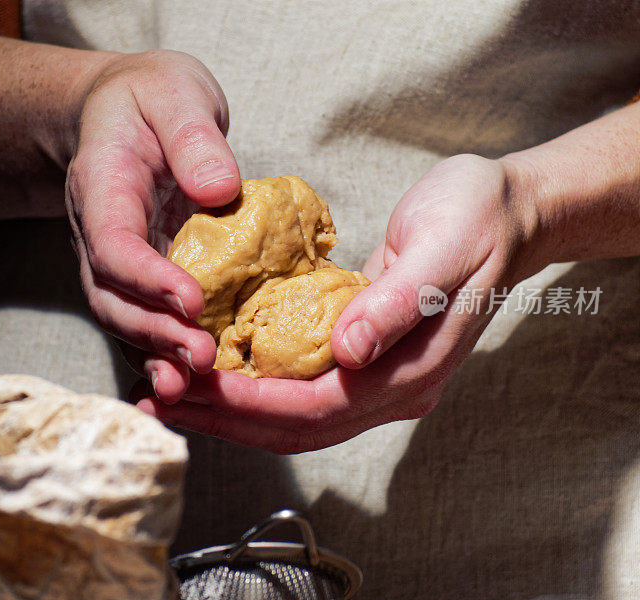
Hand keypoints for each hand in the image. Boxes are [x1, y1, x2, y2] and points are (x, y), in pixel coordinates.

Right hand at [64, 50, 240, 395]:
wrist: (121, 112)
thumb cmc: (150, 98)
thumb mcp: (175, 94)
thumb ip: (194, 136)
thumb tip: (219, 190)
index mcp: (103, 187)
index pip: (112, 244)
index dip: (147, 278)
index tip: (192, 300)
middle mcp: (99, 233)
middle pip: (112, 298)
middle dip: (154, 334)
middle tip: (202, 357)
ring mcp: (115, 261)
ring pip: (122, 320)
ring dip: (157, 354)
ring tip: (198, 380)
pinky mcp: (139, 275)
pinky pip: (144, 320)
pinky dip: (164, 351)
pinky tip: (195, 378)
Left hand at [134, 154, 539, 452]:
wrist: (505, 211)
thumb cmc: (477, 219)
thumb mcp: (443, 247)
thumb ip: (395, 304)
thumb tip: (346, 352)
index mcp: (410, 371)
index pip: (317, 407)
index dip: (251, 403)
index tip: (194, 386)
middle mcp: (390, 387)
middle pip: (295, 425)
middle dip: (224, 417)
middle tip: (159, 398)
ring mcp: (376, 375)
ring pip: (291, 414)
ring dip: (228, 409)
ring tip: (170, 391)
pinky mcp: (361, 356)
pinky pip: (296, 384)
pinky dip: (250, 383)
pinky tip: (213, 368)